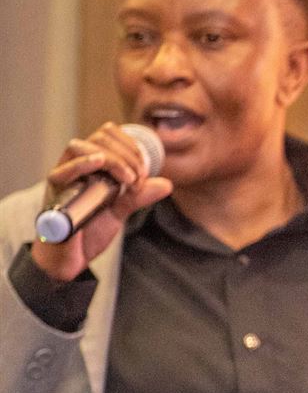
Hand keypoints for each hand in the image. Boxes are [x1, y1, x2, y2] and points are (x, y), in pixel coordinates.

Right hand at [31, 123, 172, 281]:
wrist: (70, 257)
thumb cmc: (89, 229)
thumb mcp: (119, 211)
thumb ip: (139, 196)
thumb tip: (167, 184)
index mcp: (91, 166)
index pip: (107, 135)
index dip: (130, 145)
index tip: (144, 169)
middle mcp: (74, 166)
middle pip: (97, 138)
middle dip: (126, 153)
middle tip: (139, 178)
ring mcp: (62, 178)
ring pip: (79, 147)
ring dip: (111, 158)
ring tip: (128, 180)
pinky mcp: (54, 193)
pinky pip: (62, 172)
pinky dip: (82, 164)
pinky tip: (100, 162)